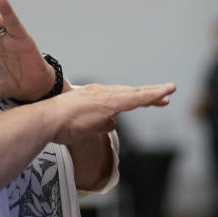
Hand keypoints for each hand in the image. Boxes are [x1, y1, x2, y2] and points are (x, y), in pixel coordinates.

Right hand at [51, 82, 175, 144]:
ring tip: (169, 90)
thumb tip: (113, 124)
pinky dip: (151, 95)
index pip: (120, 97)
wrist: (48, 119)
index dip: (135, 98)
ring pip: (136, 94)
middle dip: (149, 94)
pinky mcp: (111, 102)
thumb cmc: (58, 124)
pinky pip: (136, 98)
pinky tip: (162, 95)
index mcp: (94, 97)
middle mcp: (102, 92)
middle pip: (130, 93)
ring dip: (154, 92)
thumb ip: (100, 124)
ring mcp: (107, 96)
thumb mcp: (83, 126)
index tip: (148, 100)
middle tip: (166, 94)